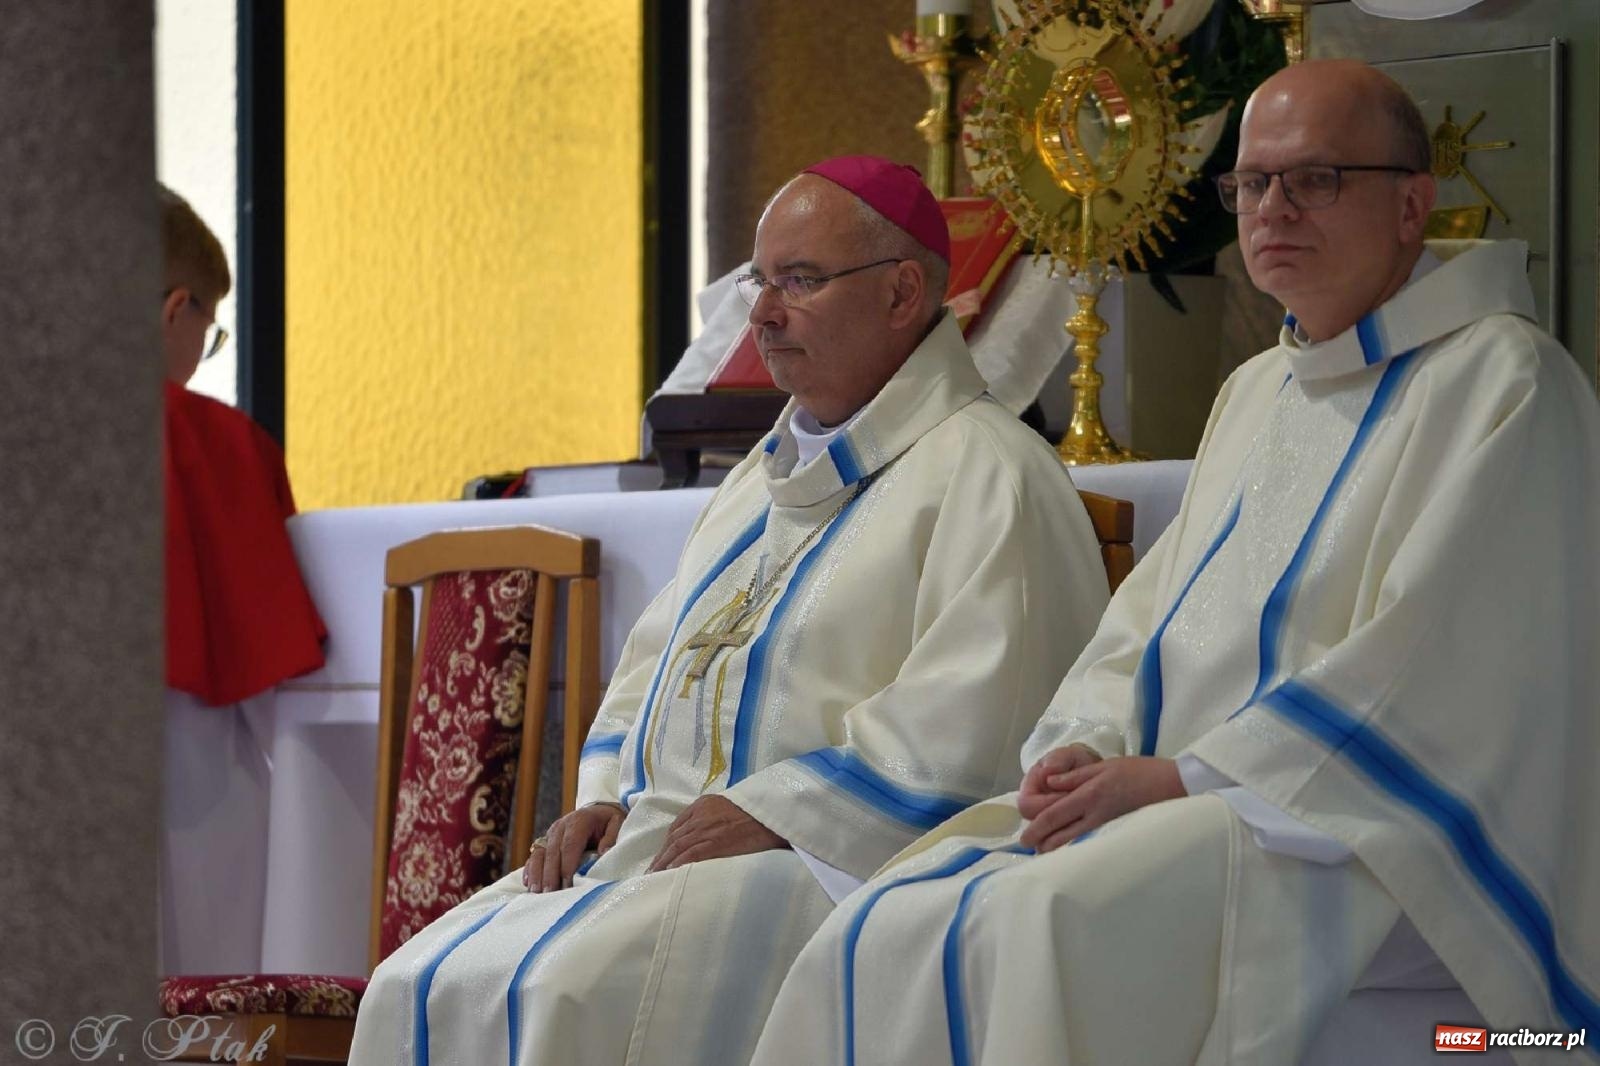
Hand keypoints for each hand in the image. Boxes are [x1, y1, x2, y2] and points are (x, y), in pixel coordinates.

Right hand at [523, 802, 624, 892]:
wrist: (597, 811)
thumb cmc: (608, 821)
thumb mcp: (617, 822)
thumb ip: (612, 836)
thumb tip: (604, 852)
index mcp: (579, 821)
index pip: (570, 845)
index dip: (567, 865)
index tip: (567, 884)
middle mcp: (561, 826)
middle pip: (552, 852)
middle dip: (550, 874)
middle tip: (549, 893)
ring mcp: (551, 834)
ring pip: (539, 854)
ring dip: (537, 873)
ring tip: (536, 892)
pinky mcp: (545, 841)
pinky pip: (534, 855)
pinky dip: (530, 869)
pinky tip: (528, 884)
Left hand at [647, 795, 785, 872]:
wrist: (774, 812)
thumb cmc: (758, 812)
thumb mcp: (731, 805)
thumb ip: (716, 815)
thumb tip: (711, 833)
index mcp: (703, 805)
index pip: (677, 827)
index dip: (667, 844)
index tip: (660, 857)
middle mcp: (700, 815)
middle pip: (673, 839)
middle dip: (661, 856)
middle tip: (651, 872)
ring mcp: (706, 829)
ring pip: (677, 848)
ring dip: (664, 864)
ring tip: (655, 878)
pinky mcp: (714, 843)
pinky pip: (689, 856)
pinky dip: (677, 865)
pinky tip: (670, 875)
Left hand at [1018, 756, 1183, 852]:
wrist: (1174, 786)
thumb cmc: (1139, 772)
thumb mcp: (1105, 767)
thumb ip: (1075, 777)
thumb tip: (1049, 782)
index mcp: (1088, 795)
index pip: (1053, 816)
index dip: (1035, 829)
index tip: (1024, 839)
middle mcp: (1095, 816)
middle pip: (1060, 839)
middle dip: (1043, 846)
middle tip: (1033, 849)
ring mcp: (1107, 828)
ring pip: (1075, 847)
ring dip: (1058, 852)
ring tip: (1049, 852)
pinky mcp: (1118, 835)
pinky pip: (1091, 847)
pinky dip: (1077, 851)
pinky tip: (1073, 852)